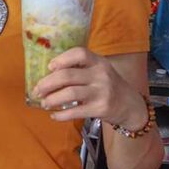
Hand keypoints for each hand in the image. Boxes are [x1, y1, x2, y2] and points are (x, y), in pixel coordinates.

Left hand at [32, 47, 147, 127]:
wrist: (131, 106)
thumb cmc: (108, 86)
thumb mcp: (99, 72)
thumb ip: (80, 70)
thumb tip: (48, 75)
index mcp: (99, 62)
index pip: (79, 53)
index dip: (62, 59)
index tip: (49, 67)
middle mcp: (101, 75)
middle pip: (67, 75)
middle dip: (47, 83)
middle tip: (37, 90)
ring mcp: (102, 92)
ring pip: (69, 93)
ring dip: (52, 99)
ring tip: (44, 103)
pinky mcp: (101, 109)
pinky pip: (75, 112)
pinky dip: (61, 115)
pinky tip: (54, 115)